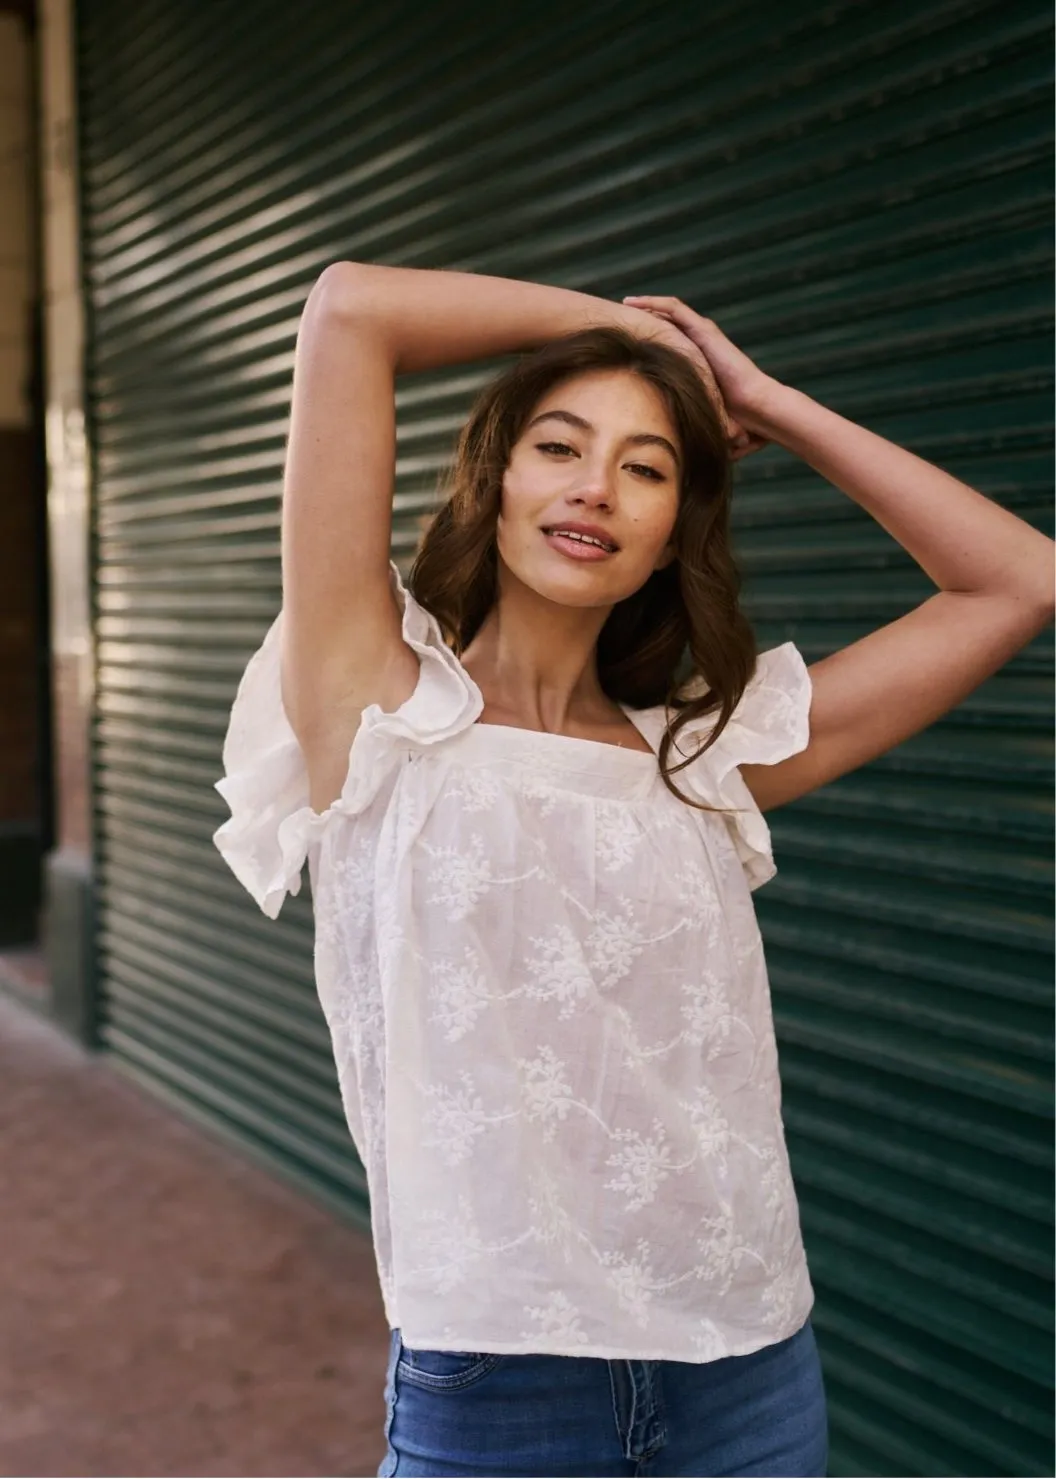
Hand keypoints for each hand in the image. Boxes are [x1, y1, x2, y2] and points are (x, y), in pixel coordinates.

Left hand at [624, 296, 780, 456]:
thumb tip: (684, 462)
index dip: (651, 342)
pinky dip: (655, 304)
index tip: (628, 345)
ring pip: (670, 313)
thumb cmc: (740, 425)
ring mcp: (704, 336)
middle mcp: (701, 346)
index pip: (672, 346)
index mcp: (701, 364)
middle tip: (620, 316)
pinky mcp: (705, 331)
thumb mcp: (708, 425)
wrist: (758, 411)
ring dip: (647, 306)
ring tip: (625, 303)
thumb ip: (697, 433)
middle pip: (668, 325)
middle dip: (646, 319)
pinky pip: (676, 310)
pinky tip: (636, 302)